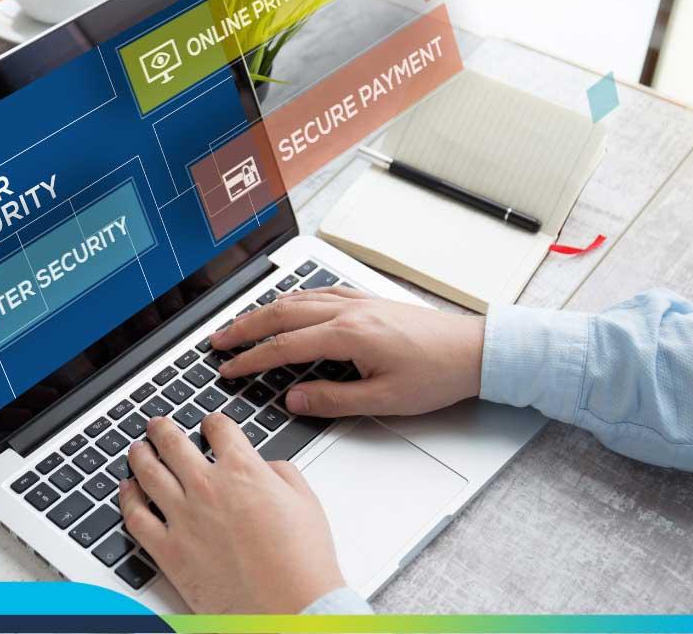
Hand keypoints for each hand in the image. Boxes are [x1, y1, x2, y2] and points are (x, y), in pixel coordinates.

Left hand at [121, 414, 344, 613]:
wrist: (290, 608)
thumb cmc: (302, 563)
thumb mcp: (305, 501)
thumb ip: (281, 473)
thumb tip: (266, 467)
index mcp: (242, 470)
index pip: (219, 428)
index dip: (214, 422)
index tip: (210, 424)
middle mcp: (207, 487)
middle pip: (173, 443)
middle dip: (163, 429)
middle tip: (157, 425)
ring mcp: (184, 518)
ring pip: (148, 473)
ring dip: (140, 455)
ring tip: (137, 449)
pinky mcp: (169, 551)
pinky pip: (137, 518)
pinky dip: (127, 499)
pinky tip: (126, 490)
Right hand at [210, 287, 483, 416]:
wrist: (475, 350)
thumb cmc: (436, 375)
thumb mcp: (384, 400)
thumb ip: (334, 400)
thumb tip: (295, 400)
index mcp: (349, 335)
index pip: (285, 346)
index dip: (252, 359)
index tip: (229, 369)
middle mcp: (348, 310)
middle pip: (281, 314)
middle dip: (244, 328)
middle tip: (217, 340)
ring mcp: (356, 301)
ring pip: (297, 299)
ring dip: (264, 311)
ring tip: (240, 324)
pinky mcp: (366, 299)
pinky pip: (317, 293)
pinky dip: (292, 299)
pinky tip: (285, 305)